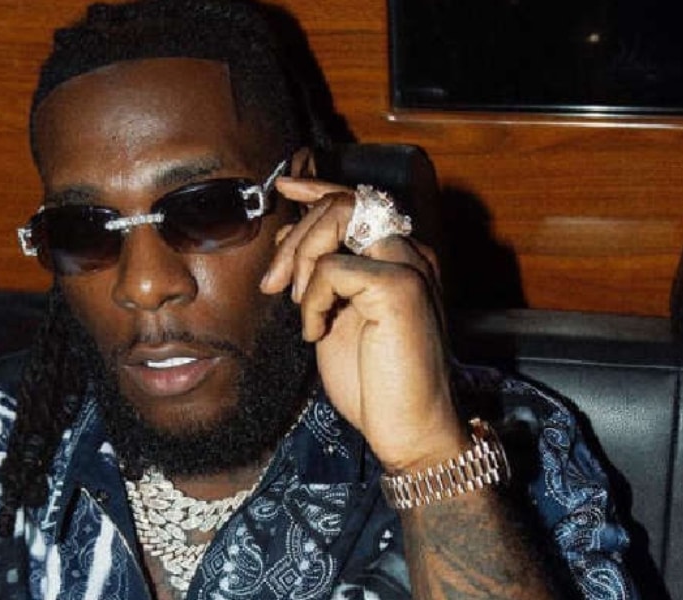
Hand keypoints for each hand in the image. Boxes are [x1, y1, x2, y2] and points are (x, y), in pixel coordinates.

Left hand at [260, 177, 466, 471]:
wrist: (407, 428)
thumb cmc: (374, 381)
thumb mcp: (333, 315)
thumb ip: (319, 275)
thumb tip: (289, 239)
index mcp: (397, 257)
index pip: (357, 202)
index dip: (318, 188)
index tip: (284, 187)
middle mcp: (410, 252)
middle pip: (341, 203)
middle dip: (294, 237)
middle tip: (273, 284)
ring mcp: (409, 265)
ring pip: (339, 219)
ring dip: (301, 259)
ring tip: (298, 307)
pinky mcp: (400, 286)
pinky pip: (333, 268)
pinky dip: (313, 300)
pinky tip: (316, 332)